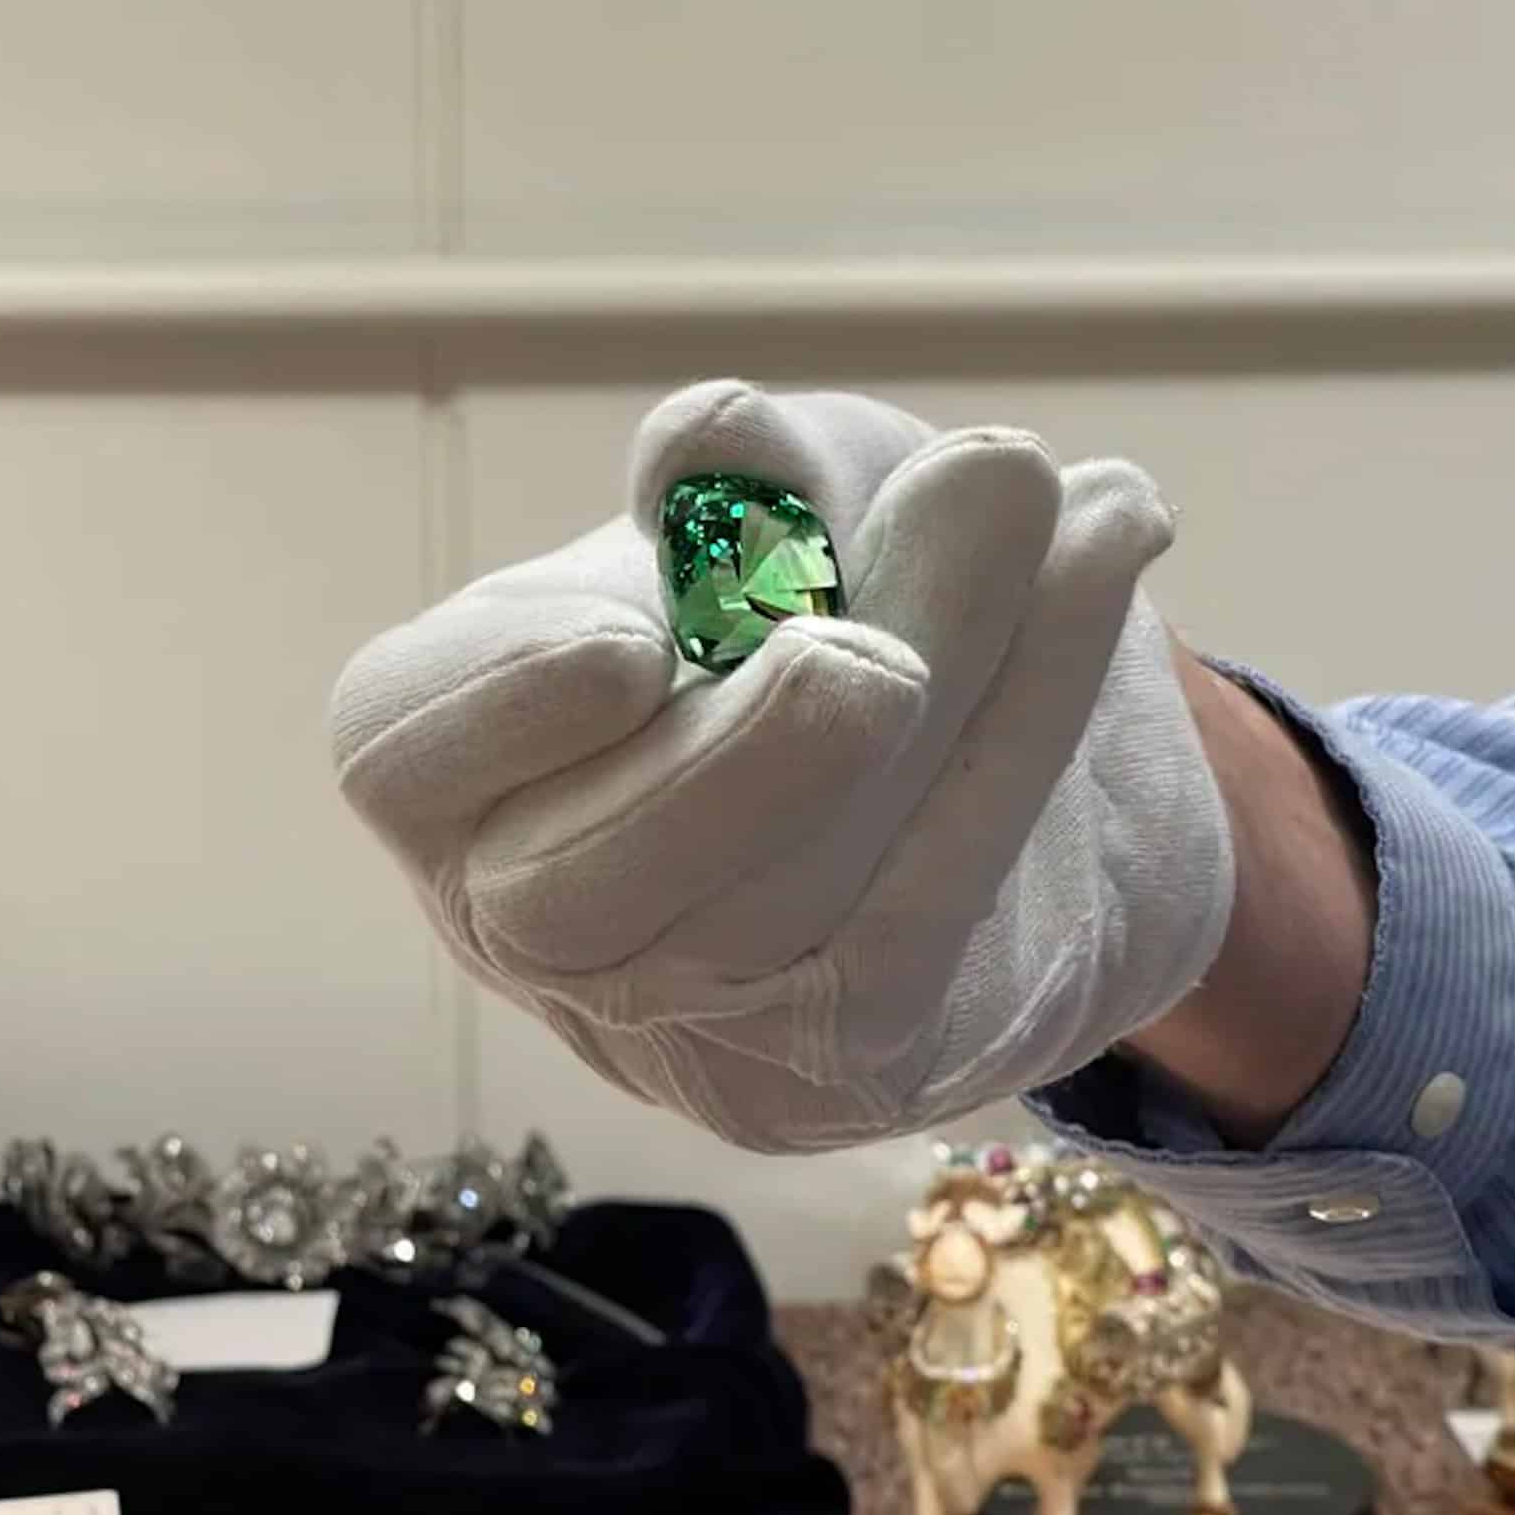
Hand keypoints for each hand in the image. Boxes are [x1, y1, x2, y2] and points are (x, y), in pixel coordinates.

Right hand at [330, 380, 1233, 1151]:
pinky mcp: (844, 1066)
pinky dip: (1029, 724)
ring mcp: (688, 1029)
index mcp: (462, 779)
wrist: (1001, 738)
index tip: (634, 632)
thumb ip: (747, 482)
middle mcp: (541, 929)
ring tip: (1070, 498)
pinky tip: (1113, 553)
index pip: (401, 759)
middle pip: (579, 886)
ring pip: (774, 905)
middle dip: (753, 734)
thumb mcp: (786, 504)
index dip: (496, 704)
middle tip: (909, 557)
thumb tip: (713, 448)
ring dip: (948, 678)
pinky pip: (926, 916)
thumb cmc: (833, 594)